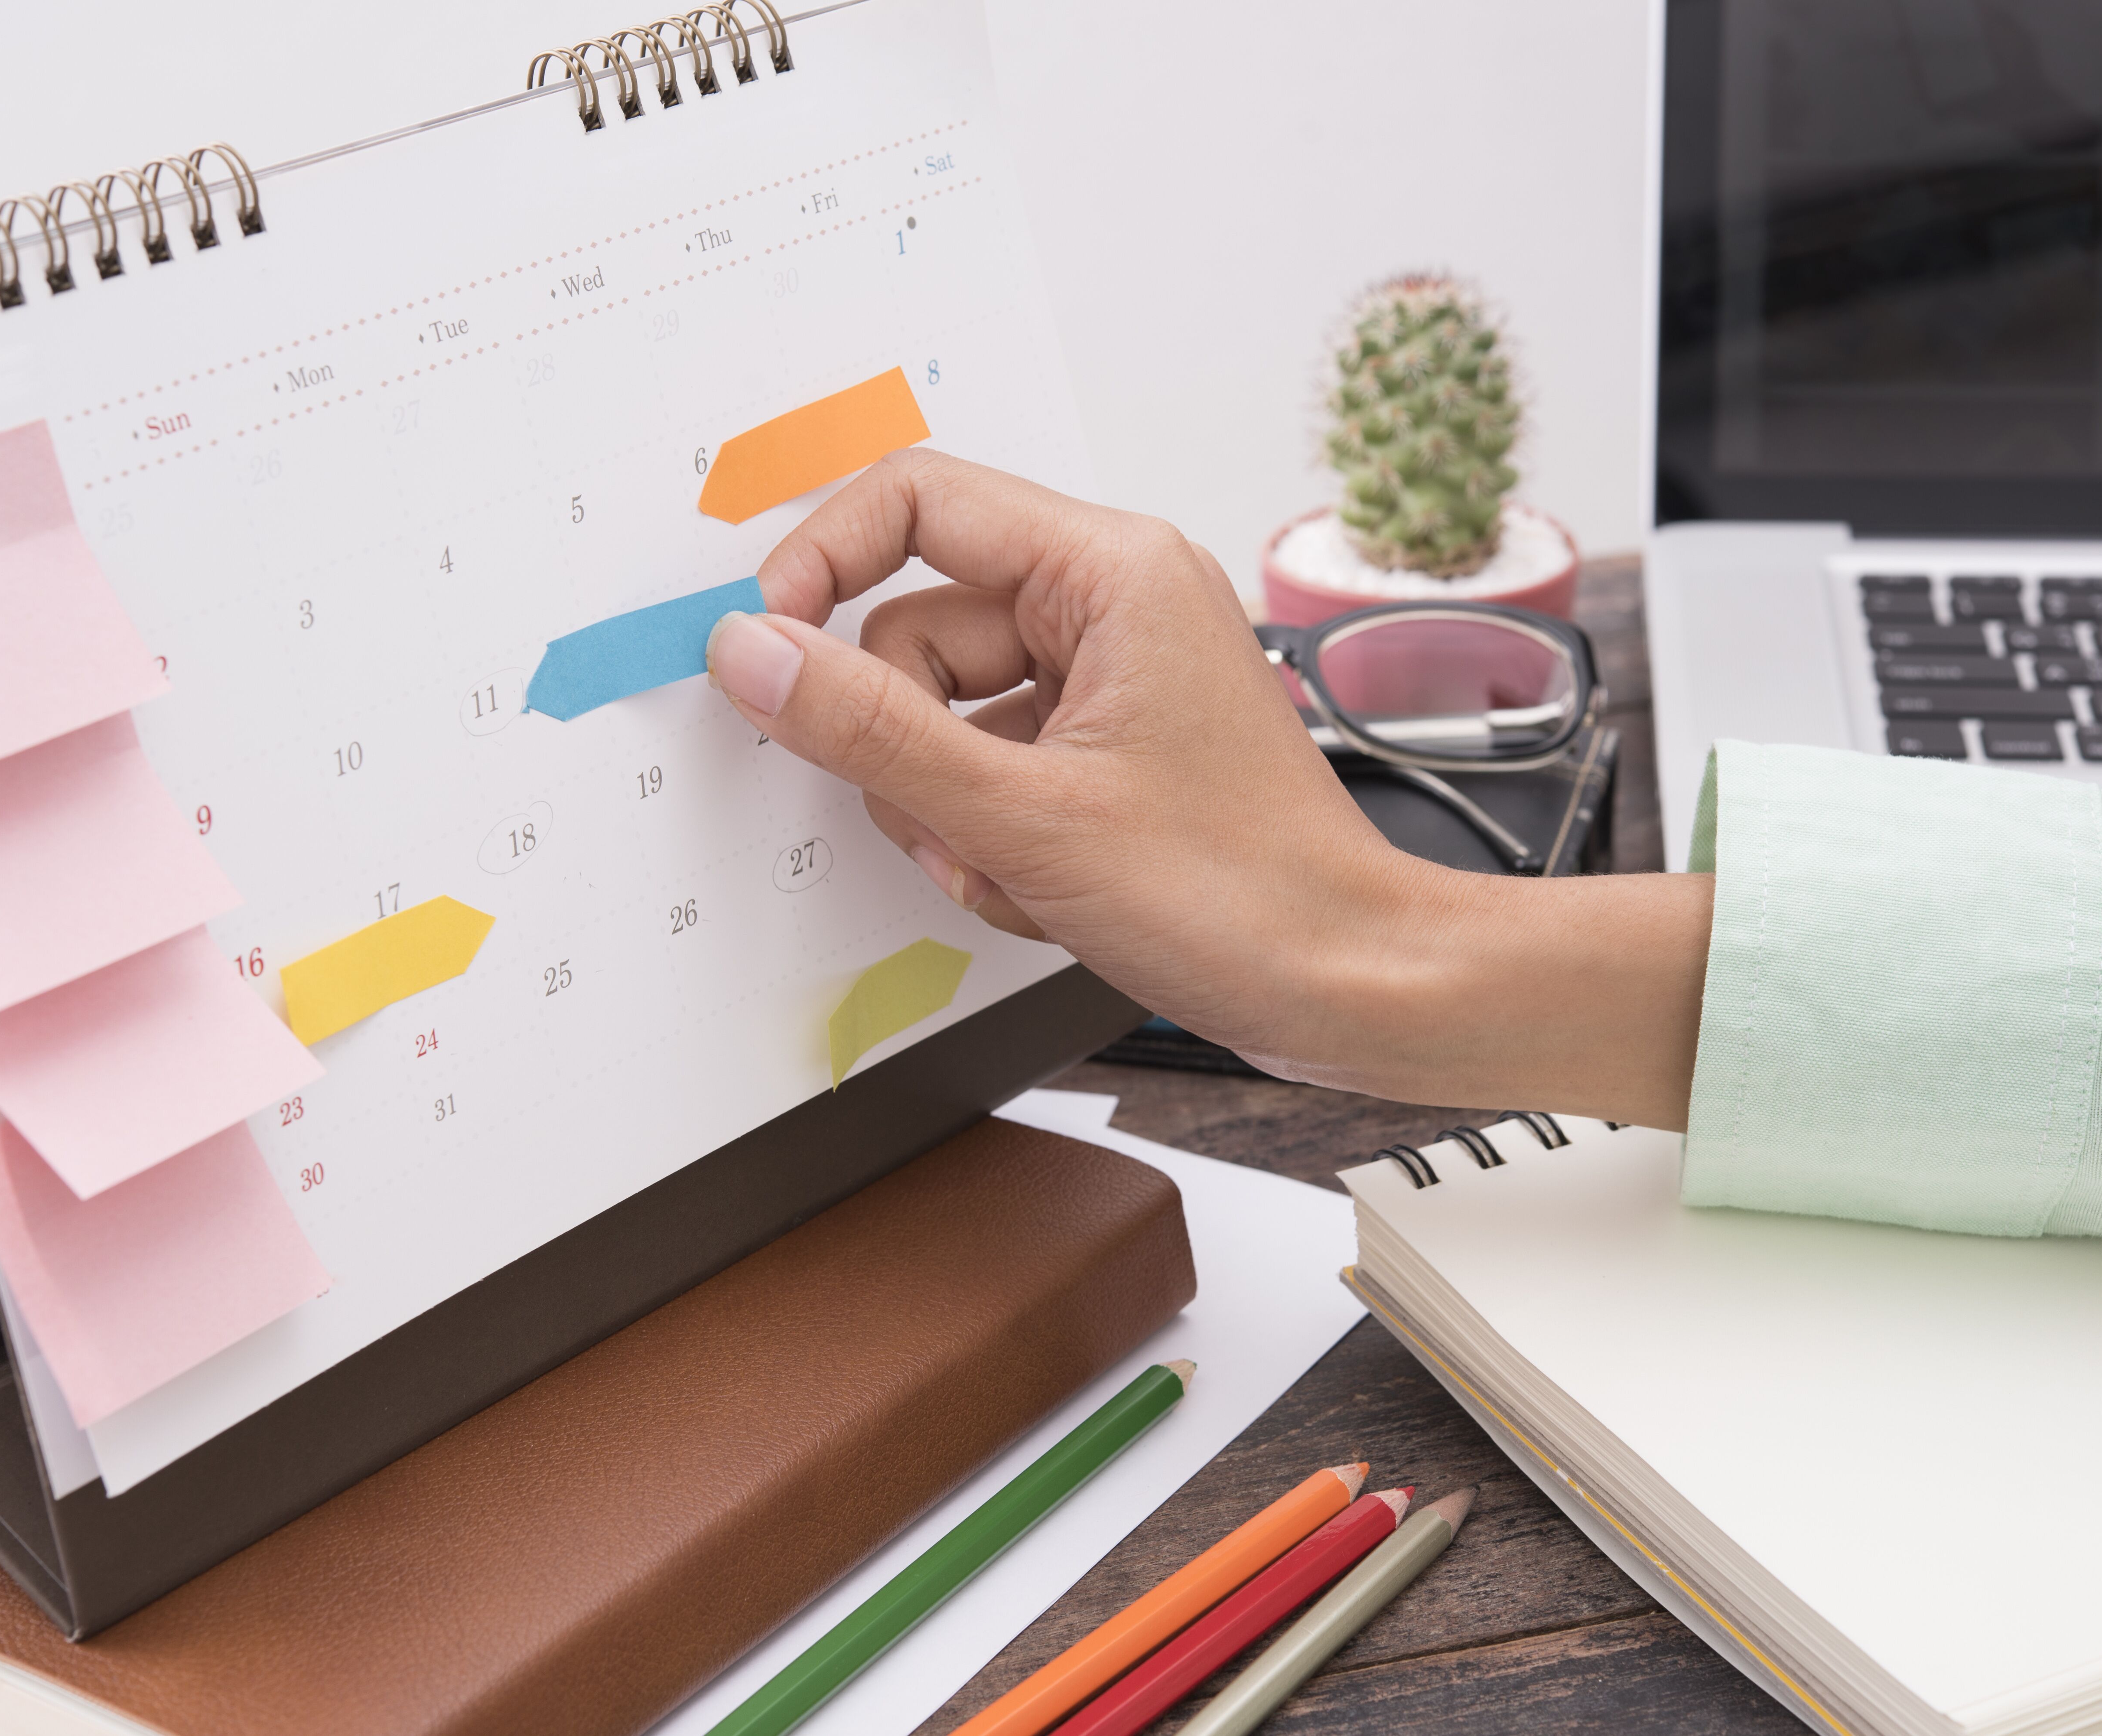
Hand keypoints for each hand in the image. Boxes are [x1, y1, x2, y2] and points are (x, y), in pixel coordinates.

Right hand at [705, 451, 1711, 1123]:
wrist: (1350, 984)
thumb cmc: (1244, 894)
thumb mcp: (1021, 815)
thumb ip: (868, 729)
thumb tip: (751, 653)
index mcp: (1111, 570)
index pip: (918, 501)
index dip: (821, 564)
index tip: (767, 648)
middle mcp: (1113, 602)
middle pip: (918, 630)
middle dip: (909, 746)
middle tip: (955, 827)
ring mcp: (1111, 676)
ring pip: (943, 712)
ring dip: (949, 809)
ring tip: (1016, 872)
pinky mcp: (1108, 743)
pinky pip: (989, 763)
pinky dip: (991, 834)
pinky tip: (1042, 888)